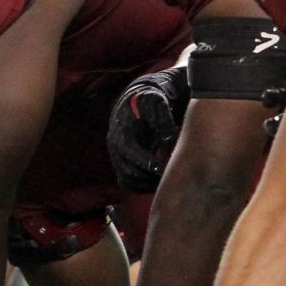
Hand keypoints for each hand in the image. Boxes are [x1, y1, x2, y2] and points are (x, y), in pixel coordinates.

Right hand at [107, 66, 187, 192]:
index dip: (146, 162)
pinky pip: (128, 182)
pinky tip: (158, 183)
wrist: (140, 99)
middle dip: (149, 177)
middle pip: (127, 170)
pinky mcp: (122, 163)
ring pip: (127, 180)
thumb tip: (169, 137)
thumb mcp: (157, 101)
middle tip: (170, 179)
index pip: (129, 151)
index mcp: (121, 129)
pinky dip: (142, 187)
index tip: (164, 169)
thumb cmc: (151, 99)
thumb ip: (162, 117)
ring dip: (146, 184)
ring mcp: (117, 155)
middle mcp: (115, 144)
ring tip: (166, 182)